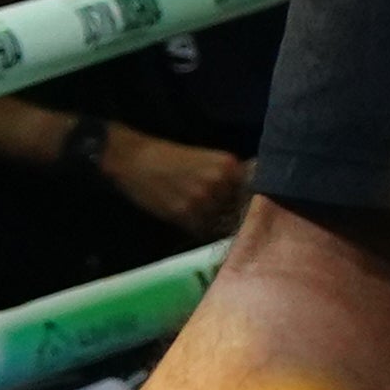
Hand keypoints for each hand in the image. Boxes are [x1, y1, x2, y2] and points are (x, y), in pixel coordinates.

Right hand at [96, 127, 254, 240]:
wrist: (137, 160)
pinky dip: (202, 231)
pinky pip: (203, 230)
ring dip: (218, 225)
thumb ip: (229, 176)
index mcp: (228, 165)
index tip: (248, 209)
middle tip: (228, 220)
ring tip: (210, 224)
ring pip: (222, 222)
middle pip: (239, 209)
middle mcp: (219, 181)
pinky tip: (196, 225)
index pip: (252, 191)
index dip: (250, 202)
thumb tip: (249, 195)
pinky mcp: (184, 213)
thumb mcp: (207, 159)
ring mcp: (202, 199)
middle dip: (234, 215)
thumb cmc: (171, 158)